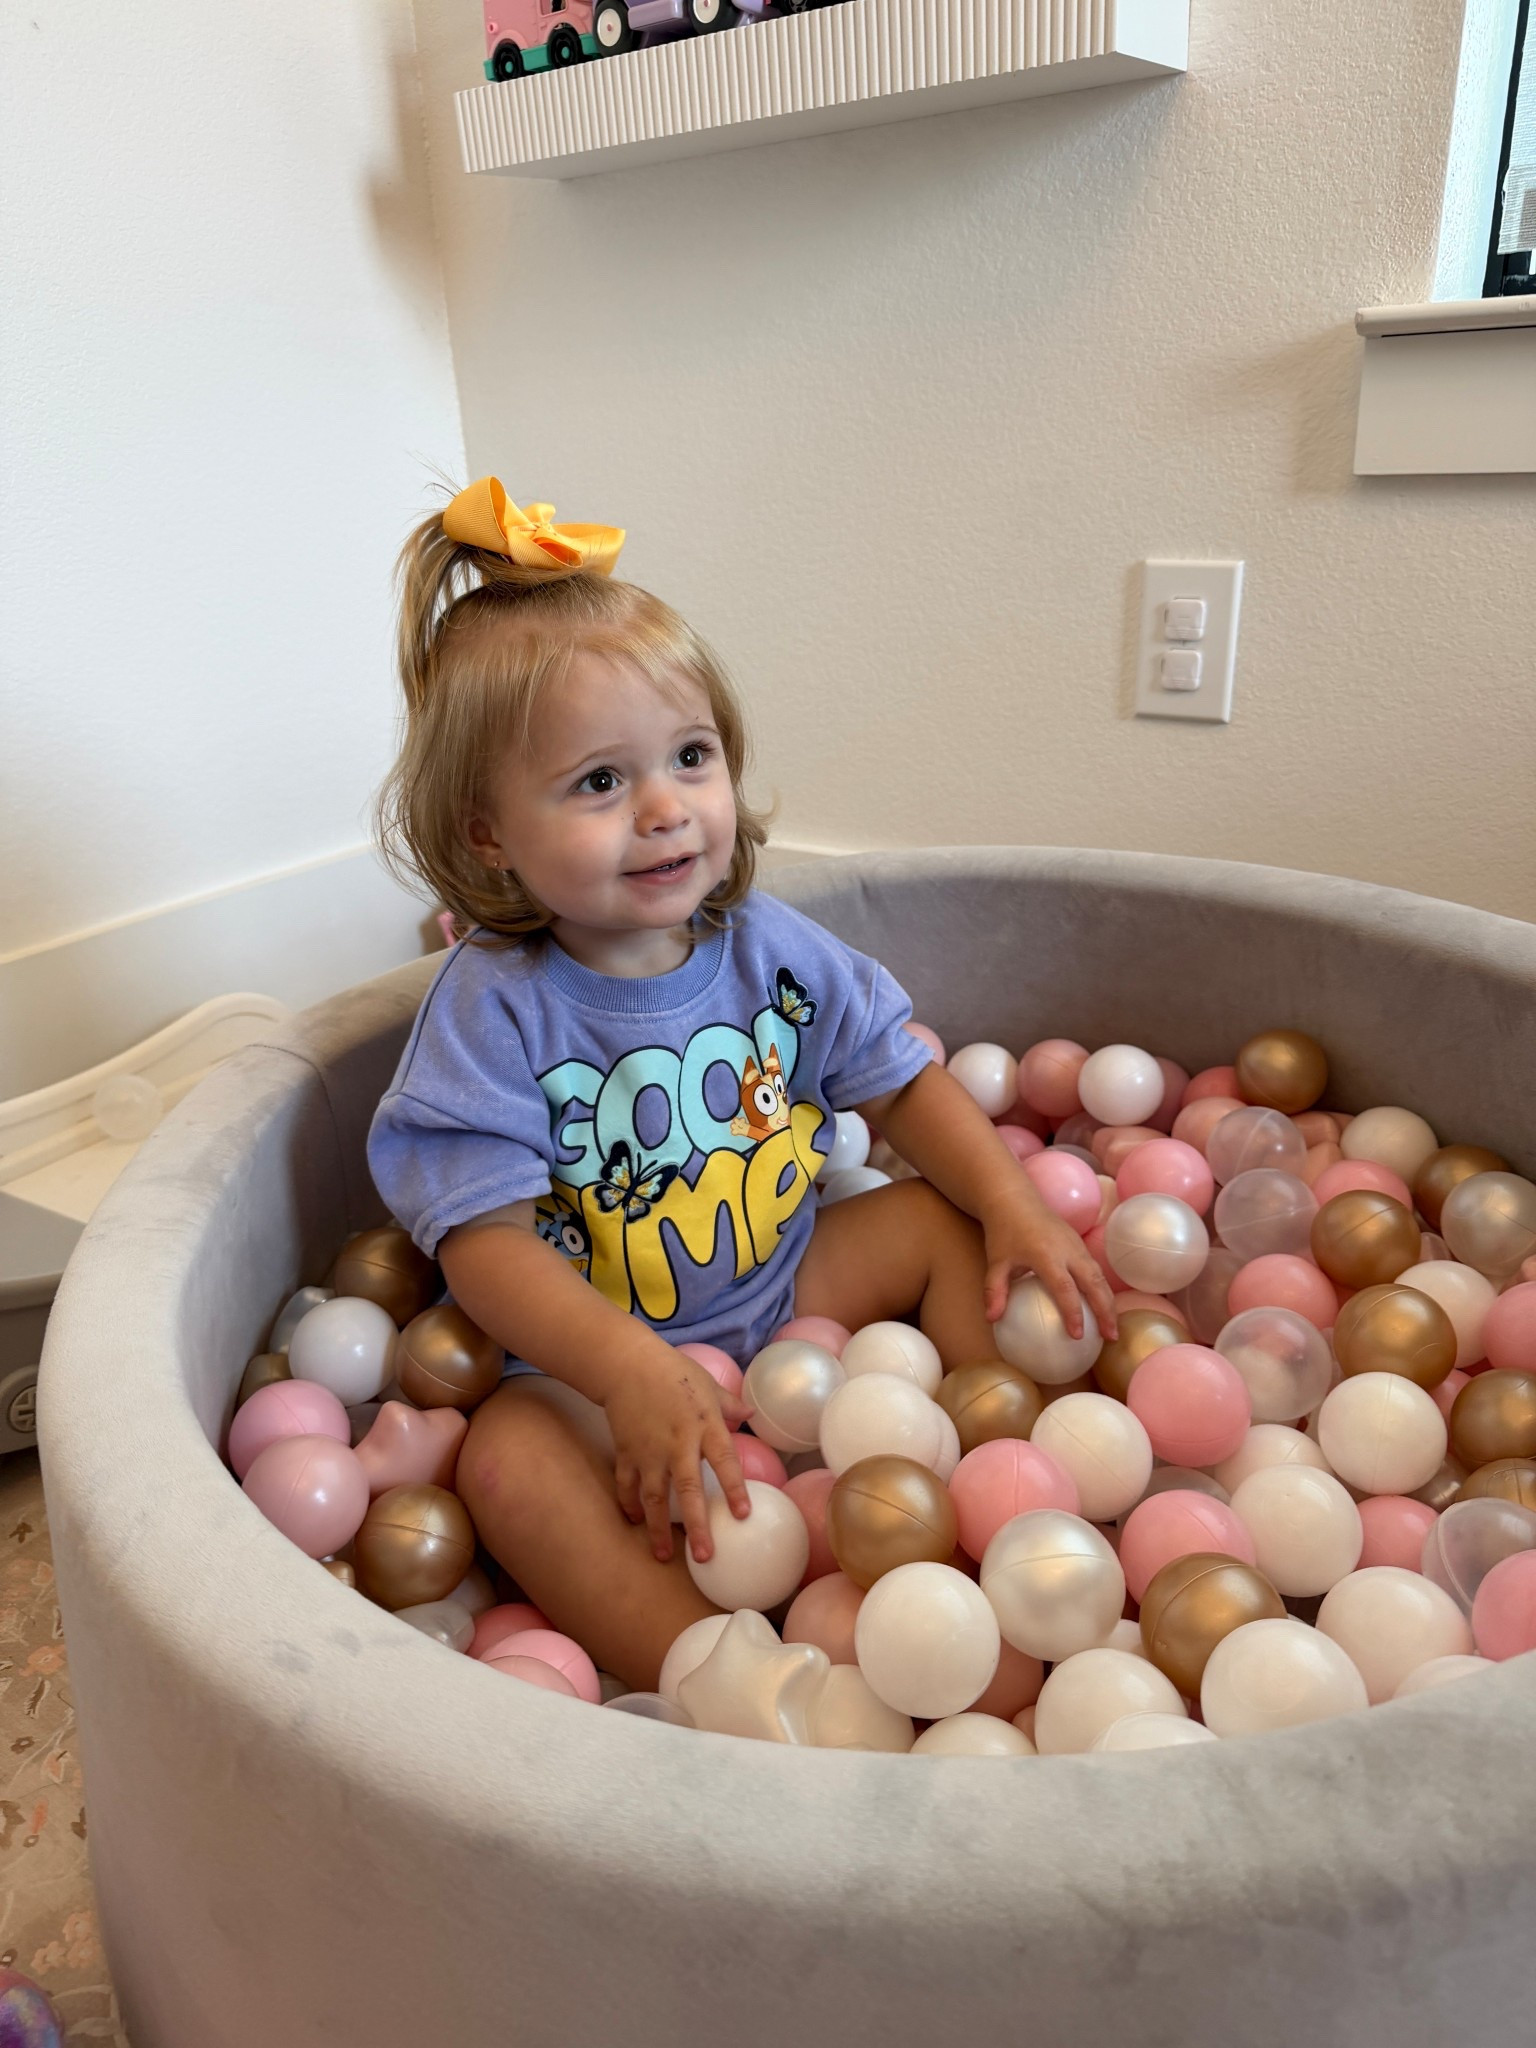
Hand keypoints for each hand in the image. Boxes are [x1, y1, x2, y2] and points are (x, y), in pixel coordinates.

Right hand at [605, 1348, 751, 1566]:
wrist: (627, 1363)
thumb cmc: (674, 1371)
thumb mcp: (708, 1384)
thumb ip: (730, 1404)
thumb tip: (751, 1414)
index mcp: (705, 1425)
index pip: (725, 1461)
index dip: (735, 1489)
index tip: (743, 1515)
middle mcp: (679, 1443)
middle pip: (689, 1490)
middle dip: (697, 1525)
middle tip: (704, 1556)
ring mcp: (650, 1450)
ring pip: (654, 1496)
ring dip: (658, 1528)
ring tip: (663, 1556)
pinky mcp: (627, 1451)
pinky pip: (627, 1484)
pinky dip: (629, 1504)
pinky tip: (635, 1521)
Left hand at [981, 1190, 1117, 1341]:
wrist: (1015, 1199)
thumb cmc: (1003, 1232)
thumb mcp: (995, 1262)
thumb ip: (994, 1290)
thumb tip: (991, 1320)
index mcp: (1046, 1255)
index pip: (1065, 1288)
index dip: (1073, 1312)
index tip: (1077, 1335)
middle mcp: (1068, 1250)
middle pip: (1094, 1283)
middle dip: (1105, 1311)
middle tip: (1110, 1337)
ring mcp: (1077, 1246)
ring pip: (1100, 1277)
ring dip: (1109, 1302)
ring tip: (1112, 1329)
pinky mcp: (1080, 1244)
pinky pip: (1096, 1269)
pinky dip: (1103, 1290)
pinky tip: (1103, 1307)